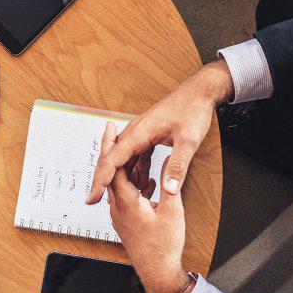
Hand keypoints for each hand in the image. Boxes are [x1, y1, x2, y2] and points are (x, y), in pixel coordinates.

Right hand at [86, 60, 232, 204]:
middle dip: (103, 180)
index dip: (102, 180)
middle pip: (112, 159)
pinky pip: (136, 155)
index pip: (113, 159)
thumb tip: (169, 190)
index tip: (93, 197)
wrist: (200, 91)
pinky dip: (136, 170)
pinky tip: (141, 183)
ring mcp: (141, 133)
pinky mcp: (148, 135)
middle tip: (94, 200)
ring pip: (123, 158)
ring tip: (121, 197)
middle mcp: (136, 131)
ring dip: (121, 177)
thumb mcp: (189, 141)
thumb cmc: (193, 110)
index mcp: (140, 132)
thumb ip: (178, 166)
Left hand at [105, 131, 186, 292]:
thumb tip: (169, 162)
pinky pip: (125, 196)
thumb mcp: (173, 211)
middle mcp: (118, 208)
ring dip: (126, 168)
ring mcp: (120, 215)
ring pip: (119, 184)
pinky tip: (147, 182)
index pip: (113, 168)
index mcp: (127, 203)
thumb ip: (169, 184)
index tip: (112, 128)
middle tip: (115, 130)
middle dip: (114, 151)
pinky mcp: (126, 221)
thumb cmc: (164, 247)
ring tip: (137, 154)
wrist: (158, 273)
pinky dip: (133, 184)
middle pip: (111, 173)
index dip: (112, 146)